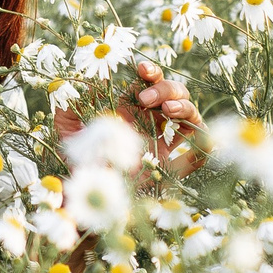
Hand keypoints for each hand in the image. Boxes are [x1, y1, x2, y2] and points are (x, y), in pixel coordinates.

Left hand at [55, 60, 203, 173]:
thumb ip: (70, 107)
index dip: (151, 72)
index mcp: (130, 110)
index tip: (142, 69)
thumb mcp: (68, 133)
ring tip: (168, 110)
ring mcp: (164, 146)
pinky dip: (204, 145)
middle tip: (145, 99)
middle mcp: (151, 124)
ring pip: (190, 116)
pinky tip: (197, 140)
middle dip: (165, 88)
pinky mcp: (172, 170)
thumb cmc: (78, 165)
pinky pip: (198, 155)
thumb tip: (89, 82)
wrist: (87, 203)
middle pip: (173, 93)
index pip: (149, 83)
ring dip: (185, 106)